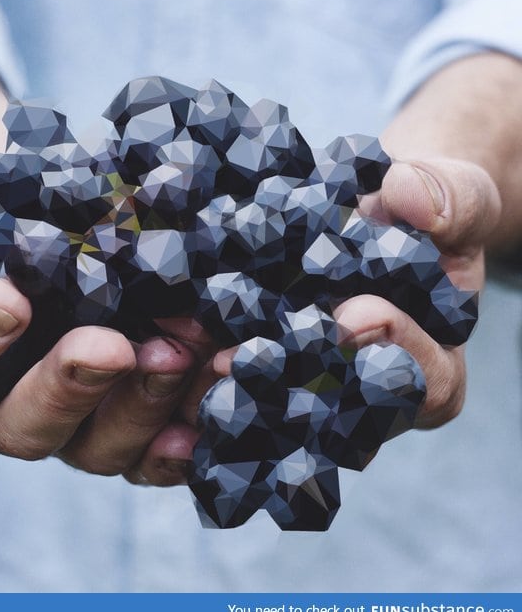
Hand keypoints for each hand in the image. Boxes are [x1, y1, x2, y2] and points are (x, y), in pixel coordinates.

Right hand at [0, 125, 197, 478]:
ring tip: (185, 355)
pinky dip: (182, 430)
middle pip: (18, 428)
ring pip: (92, 446)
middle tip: (113, 346)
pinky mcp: (118, 413)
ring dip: (141, 407)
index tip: (7, 299)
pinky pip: (148, 445)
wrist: (36, 198)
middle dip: (68, 388)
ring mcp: (65, 415)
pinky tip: (211, 395)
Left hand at [131, 157, 501, 485]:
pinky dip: (193, 378)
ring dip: (225, 391)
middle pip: (332, 414)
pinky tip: (157, 355)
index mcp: (427, 369)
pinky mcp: (258, 375)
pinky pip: (227, 392)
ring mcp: (307, 391)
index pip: (423, 382)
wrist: (371, 215)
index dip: (393, 350)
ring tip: (181, 356)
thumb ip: (450, 199)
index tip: (355, 314)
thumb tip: (410, 196)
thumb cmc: (420, 213)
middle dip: (285, 385)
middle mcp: (363, 397)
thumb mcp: (454, 197)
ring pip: (270, 415)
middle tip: (235, 358)